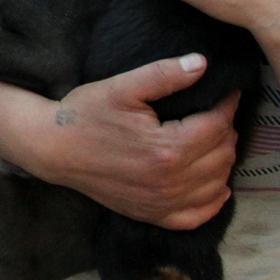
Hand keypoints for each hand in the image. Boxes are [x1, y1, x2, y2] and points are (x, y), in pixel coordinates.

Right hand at [39, 54, 237, 229]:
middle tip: (215, 113)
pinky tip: (212, 184)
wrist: (52, 148)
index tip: (227, 92)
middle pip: (222, 155)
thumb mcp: (121, 87)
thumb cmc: (85, 114)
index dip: (226, 105)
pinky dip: (212, 201)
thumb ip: (164, 75)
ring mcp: (161, 203)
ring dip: (222, 162)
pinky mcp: (151, 215)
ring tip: (212, 140)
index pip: (217, 126)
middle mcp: (170, 182)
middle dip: (225, 131)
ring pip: (216, 184)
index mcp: (167, 149)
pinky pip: (197, 216)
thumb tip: (202, 63)